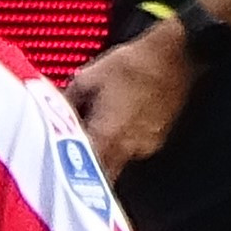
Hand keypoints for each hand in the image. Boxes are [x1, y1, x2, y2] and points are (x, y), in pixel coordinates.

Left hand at [69, 17, 193, 171]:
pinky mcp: (158, 139)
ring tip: (96, 136)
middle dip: (87, 170)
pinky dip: (123, 144)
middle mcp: (127, 149)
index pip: (80, 167)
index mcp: (106, 136)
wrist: (174, 56)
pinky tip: (119, 124)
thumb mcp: (89, 77)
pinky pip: (134, 150)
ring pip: (118, 163)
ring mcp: (146, 147)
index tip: (56, 160)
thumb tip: (56, 110)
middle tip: (73, 158)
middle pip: (102, 174)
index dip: (67, 166)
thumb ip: (69, 101)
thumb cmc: (132, 64)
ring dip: (105, 156)